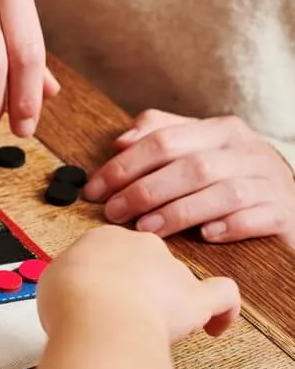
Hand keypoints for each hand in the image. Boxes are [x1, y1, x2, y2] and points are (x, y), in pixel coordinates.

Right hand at [37, 227, 240, 342]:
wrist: (96, 315)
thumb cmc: (71, 299)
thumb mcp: (51, 279)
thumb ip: (67, 279)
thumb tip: (68, 291)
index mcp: (106, 237)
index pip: (112, 249)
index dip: (105, 274)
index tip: (97, 293)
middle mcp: (143, 247)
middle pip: (148, 262)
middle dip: (137, 285)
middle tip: (117, 313)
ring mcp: (171, 271)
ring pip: (178, 282)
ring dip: (167, 304)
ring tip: (150, 331)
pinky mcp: (195, 298)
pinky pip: (222, 297)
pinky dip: (223, 312)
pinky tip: (215, 325)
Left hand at [83, 110, 294, 246]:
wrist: (288, 204)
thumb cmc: (230, 179)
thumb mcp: (199, 151)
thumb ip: (162, 138)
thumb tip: (121, 140)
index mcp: (219, 131)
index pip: (164, 140)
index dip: (124, 165)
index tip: (94, 190)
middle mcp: (246, 151)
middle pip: (190, 166)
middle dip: (144, 190)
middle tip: (113, 213)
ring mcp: (268, 181)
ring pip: (221, 192)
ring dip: (179, 211)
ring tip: (146, 229)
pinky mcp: (282, 212)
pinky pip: (256, 217)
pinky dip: (229, 226)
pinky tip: (205, 237)